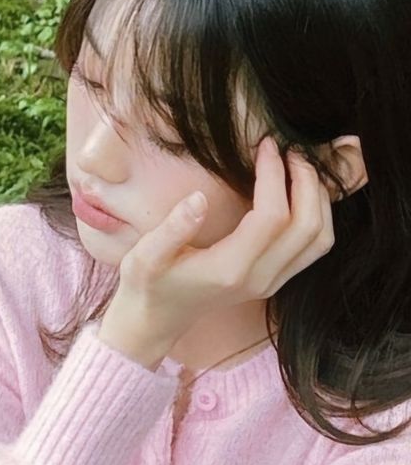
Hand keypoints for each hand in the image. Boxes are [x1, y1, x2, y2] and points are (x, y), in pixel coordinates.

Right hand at [98, 138, 334, 363]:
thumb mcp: (145, 256)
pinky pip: (313, 248)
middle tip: (290, 151)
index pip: (272, 216)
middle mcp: (259, 279)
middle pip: (307, 227)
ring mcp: (271, 283)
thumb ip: (172, 229)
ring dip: (318, 198)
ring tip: (298, 167)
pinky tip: (299, 191)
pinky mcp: (276, 281)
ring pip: (320, 239)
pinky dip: (317, 215)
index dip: (274, 175)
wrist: (155, 320)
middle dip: (306, 181)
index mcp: (230, 269)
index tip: (265, 145)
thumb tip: (199, 197)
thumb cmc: (147, 284)